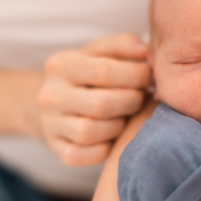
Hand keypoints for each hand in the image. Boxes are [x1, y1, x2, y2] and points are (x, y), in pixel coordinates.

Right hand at [38, 33, 151, 165]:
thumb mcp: (99, 52)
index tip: (149, 77)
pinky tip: (112, 135)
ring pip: (91, 132)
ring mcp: (51, 125)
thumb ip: (123, 45)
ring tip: (126, 116)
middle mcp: (50, 96)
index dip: (136, 75)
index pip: (104, 72)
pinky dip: (104, 148)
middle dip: (131, 102)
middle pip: (100, 104)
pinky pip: (84, 156)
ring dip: (119, 126)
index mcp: (61, 65)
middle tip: (141, 98)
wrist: (52, 104)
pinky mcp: (58, 151)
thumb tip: (145, 52)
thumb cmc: (85, 75)